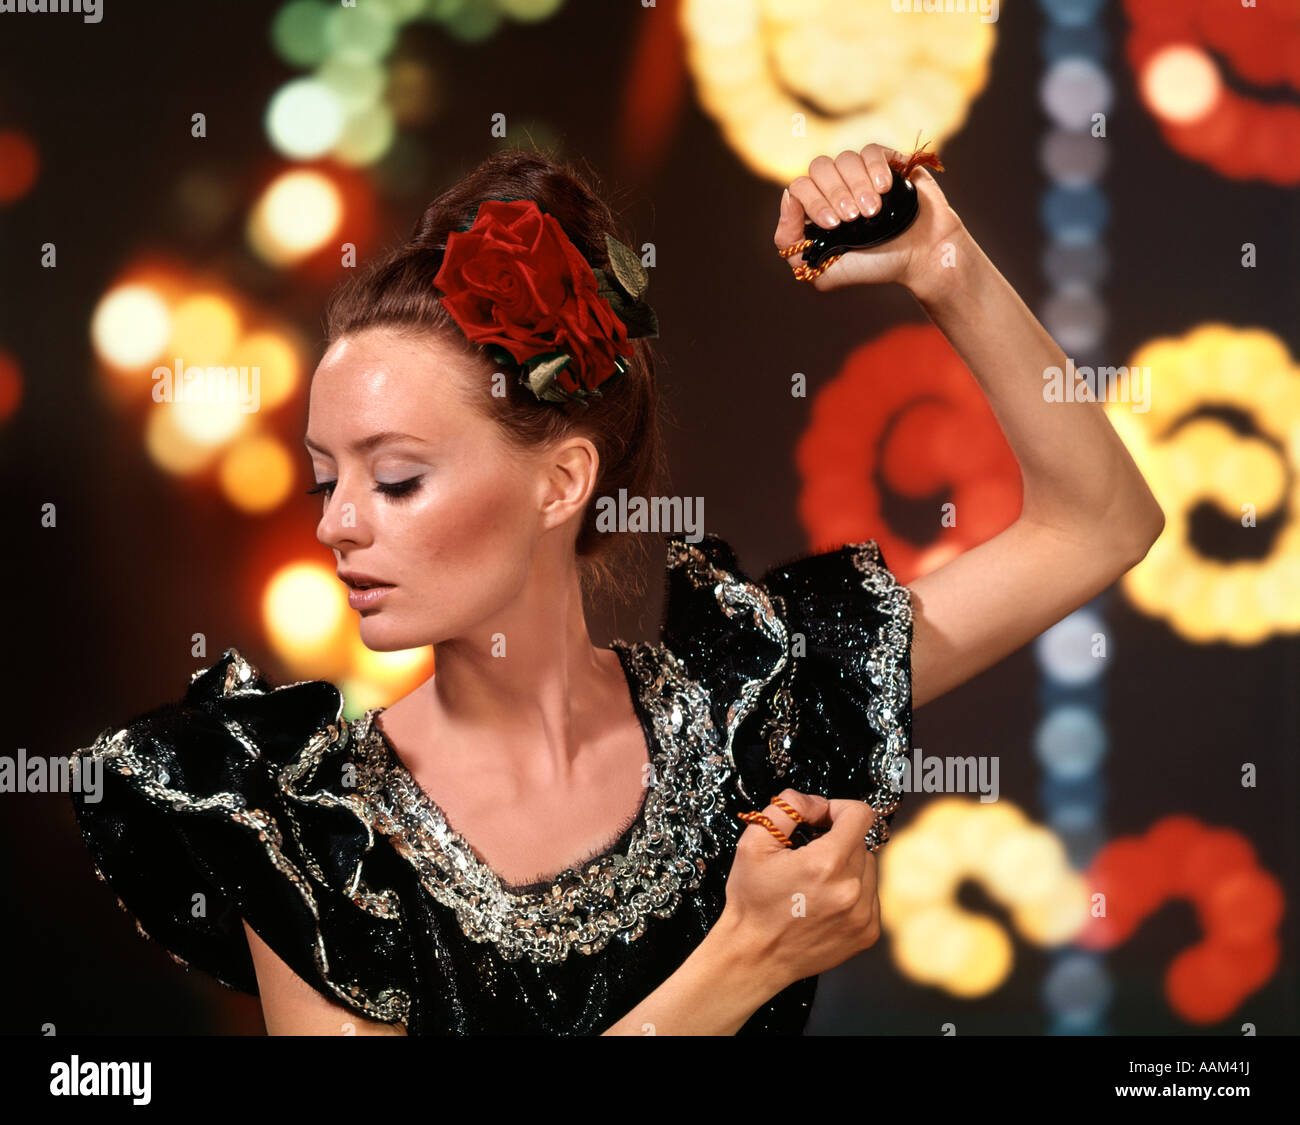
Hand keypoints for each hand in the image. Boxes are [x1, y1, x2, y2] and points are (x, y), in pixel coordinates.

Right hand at [718, 788, 881, 990]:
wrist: (754, 955)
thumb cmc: (752, 902)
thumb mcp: (754, 843)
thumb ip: (787, 808)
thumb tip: (815, 803)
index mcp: (825, 863)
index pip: (860, 815)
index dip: (838, 809)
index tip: (821, 821)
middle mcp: (850, 889)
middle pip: (860, 841)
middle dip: (836, 840)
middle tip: (808, 855)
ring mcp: (862, 914)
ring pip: (868, 867)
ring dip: (846, 866)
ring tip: (815, 883)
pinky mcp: (867, 932)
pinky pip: (870, 895)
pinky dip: (851, 892)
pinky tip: (824, 902)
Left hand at [774, 142, 963, 294]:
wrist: (923, 256)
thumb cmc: (875, 267)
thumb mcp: (823, 273)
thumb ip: (790, 245)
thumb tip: (786, 198)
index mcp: (817, 209)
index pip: (799, 188)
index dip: (814, 202)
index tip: (834, 224)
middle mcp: (836, 187)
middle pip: (818, 168)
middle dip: (836, 195)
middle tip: (855, 218)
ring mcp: (860, 173)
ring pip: (844, 158)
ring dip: (858, 186)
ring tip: (874, 211)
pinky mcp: (886, 161)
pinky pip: (870, 151)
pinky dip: (875, 169)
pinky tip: (885, 189)